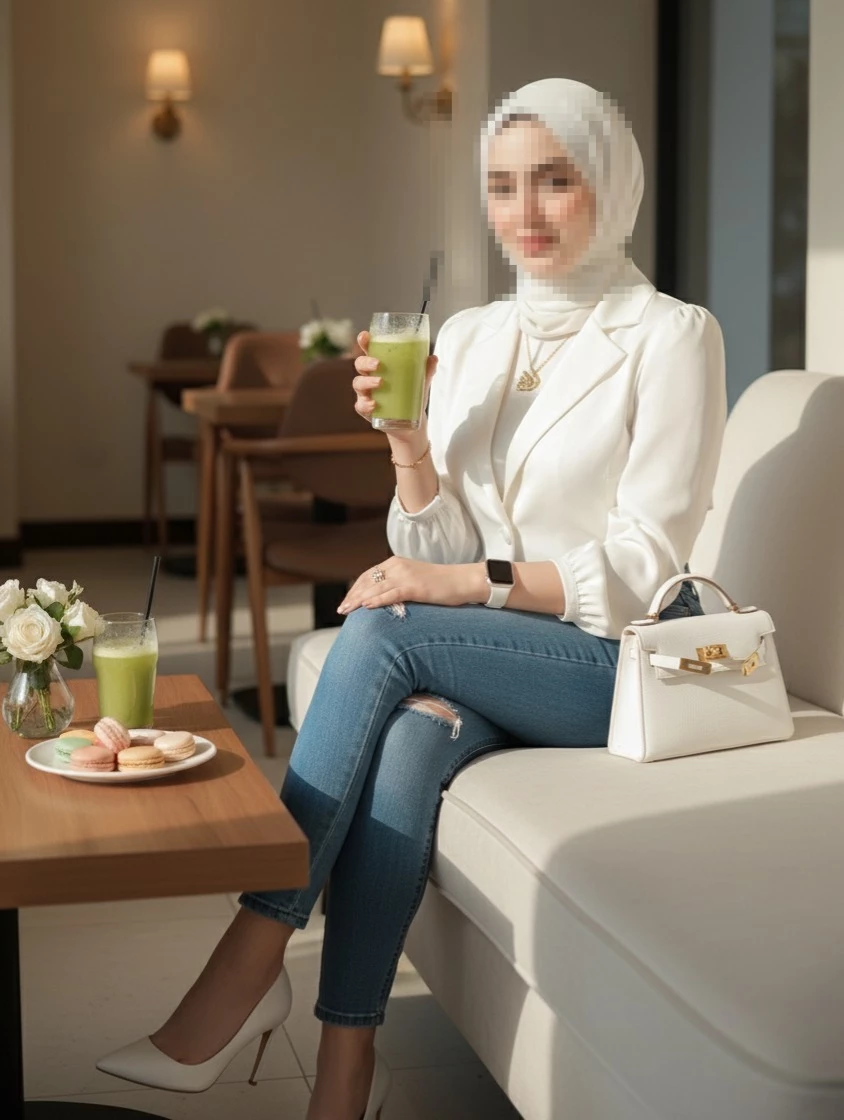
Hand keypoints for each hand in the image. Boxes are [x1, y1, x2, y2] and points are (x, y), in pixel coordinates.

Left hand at [338, 557, 484, 614]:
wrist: (463, 581)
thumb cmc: (440, 584)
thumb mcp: (414, 580)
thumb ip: (397, 585)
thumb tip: (381, 599)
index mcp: (396, 563)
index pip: (368, 575)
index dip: (355, 589)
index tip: (346, 601)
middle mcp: (398, 566)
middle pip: (367, 581)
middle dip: (353, 595)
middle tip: (341, 609)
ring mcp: (406, 575)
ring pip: (375, 587)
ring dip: (359, 600)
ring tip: (347, 610)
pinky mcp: (415, 586)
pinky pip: (391, 593)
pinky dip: (377, 600)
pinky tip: (366, 607)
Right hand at [352, 331, 437, 444]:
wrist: (409, 424)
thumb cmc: (411, 397)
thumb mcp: (421, 382)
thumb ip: (426, 370)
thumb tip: (433, 358)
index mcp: (380, 366)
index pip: (368, 350)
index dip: (364, 341)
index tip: (365, 336)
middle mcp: (369, 377)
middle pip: (359, 364)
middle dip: (366, 362)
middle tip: (378, 364)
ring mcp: (366, 394)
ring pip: (358, 383)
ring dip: (367, 382)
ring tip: (380, 383)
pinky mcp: (366, 410)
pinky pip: (360, 405)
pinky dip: (365, 404)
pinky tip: (374, 404)